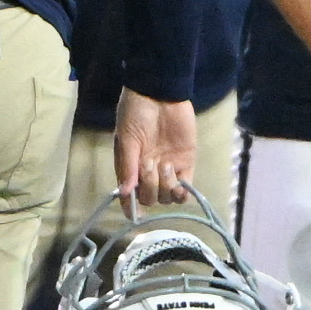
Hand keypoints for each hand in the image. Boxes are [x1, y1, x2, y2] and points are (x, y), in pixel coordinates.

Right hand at [115, 90, 198, 210]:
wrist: (159, 93)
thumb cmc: (136, 113)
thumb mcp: (127, 139)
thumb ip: (127, 167)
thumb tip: (124, 193)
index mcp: (131, 168)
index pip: (130, 196)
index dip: (131, 208)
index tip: (134, 216)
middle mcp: (148, 173)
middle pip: (150, 198)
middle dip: (149, 187)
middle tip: (149, 162)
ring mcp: (168, 168)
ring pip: (167, 196)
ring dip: (165, 186)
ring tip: (164, 164)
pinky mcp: (186, 162)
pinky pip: (185, 187)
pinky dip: (181, 191)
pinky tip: (179, 183)